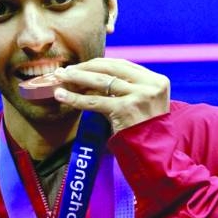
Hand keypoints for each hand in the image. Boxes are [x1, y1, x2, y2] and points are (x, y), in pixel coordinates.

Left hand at [53, 58, 169, 132]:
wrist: (154, 153)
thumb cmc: (145, 130)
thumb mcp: (145, 103)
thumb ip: (126, 89)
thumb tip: (91, 77)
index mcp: (156, 80)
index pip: (122, 64)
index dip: (98, 63)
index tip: (81, 65)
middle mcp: (149, 85)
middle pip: (110, 69)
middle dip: (85, 67)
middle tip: (66, 70)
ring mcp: (138, 96)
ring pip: (100, 81)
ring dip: (77, 77)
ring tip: (60, 77)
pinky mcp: (125, 110)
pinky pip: (94, 102)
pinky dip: (75, 98)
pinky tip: (62, 95)